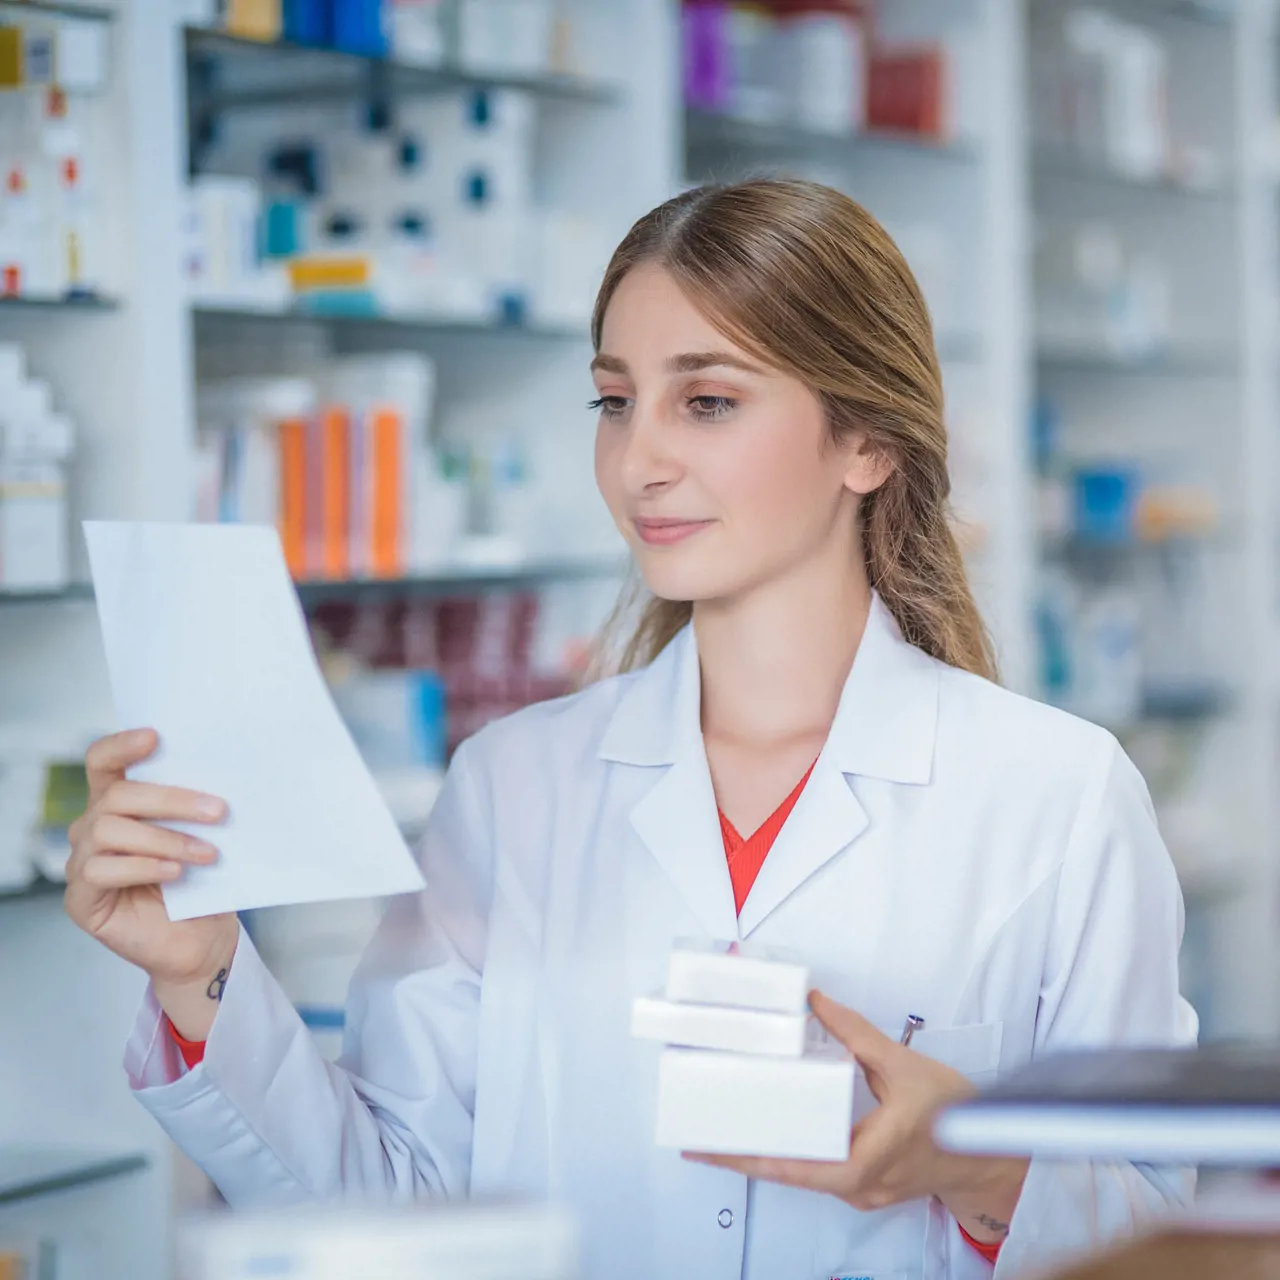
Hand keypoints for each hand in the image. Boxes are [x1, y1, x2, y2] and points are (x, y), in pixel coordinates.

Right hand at [65, 728, 239, 1038]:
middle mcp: (93, 826)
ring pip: (110, 829)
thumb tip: (224, 773)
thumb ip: (197, 806)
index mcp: (119, 802)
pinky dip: (144, 866)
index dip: (122, 744)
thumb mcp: (205, 835)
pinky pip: (101, 869)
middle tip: (219, 811)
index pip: (103, 761)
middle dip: (172, 799)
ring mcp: (82, 861)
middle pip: (117, 795)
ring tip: (208, 853)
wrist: (203, 938)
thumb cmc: (205, 881)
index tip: (156, 736)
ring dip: (166, 838)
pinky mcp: (81, 898)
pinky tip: (176, 872)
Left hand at [687, 990, 1027, 1243]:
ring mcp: (861, 1189)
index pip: (791, 1167)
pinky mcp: (865, 1183)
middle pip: (787, 1174)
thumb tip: (818, 1004)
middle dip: (743, 1155)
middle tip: (702, 1134)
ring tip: (727, 1134)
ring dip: (766, 1155)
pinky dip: (792, 1155)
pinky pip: (819, 1172)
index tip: (708, 1148)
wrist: (992, 1156)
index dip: (744, 1157)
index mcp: (862, 1161)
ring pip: (802, 1175)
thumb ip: (857, 1034)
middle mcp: (857, 1184)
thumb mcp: (904, 1066)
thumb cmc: (956, 1119)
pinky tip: (773, 1136)